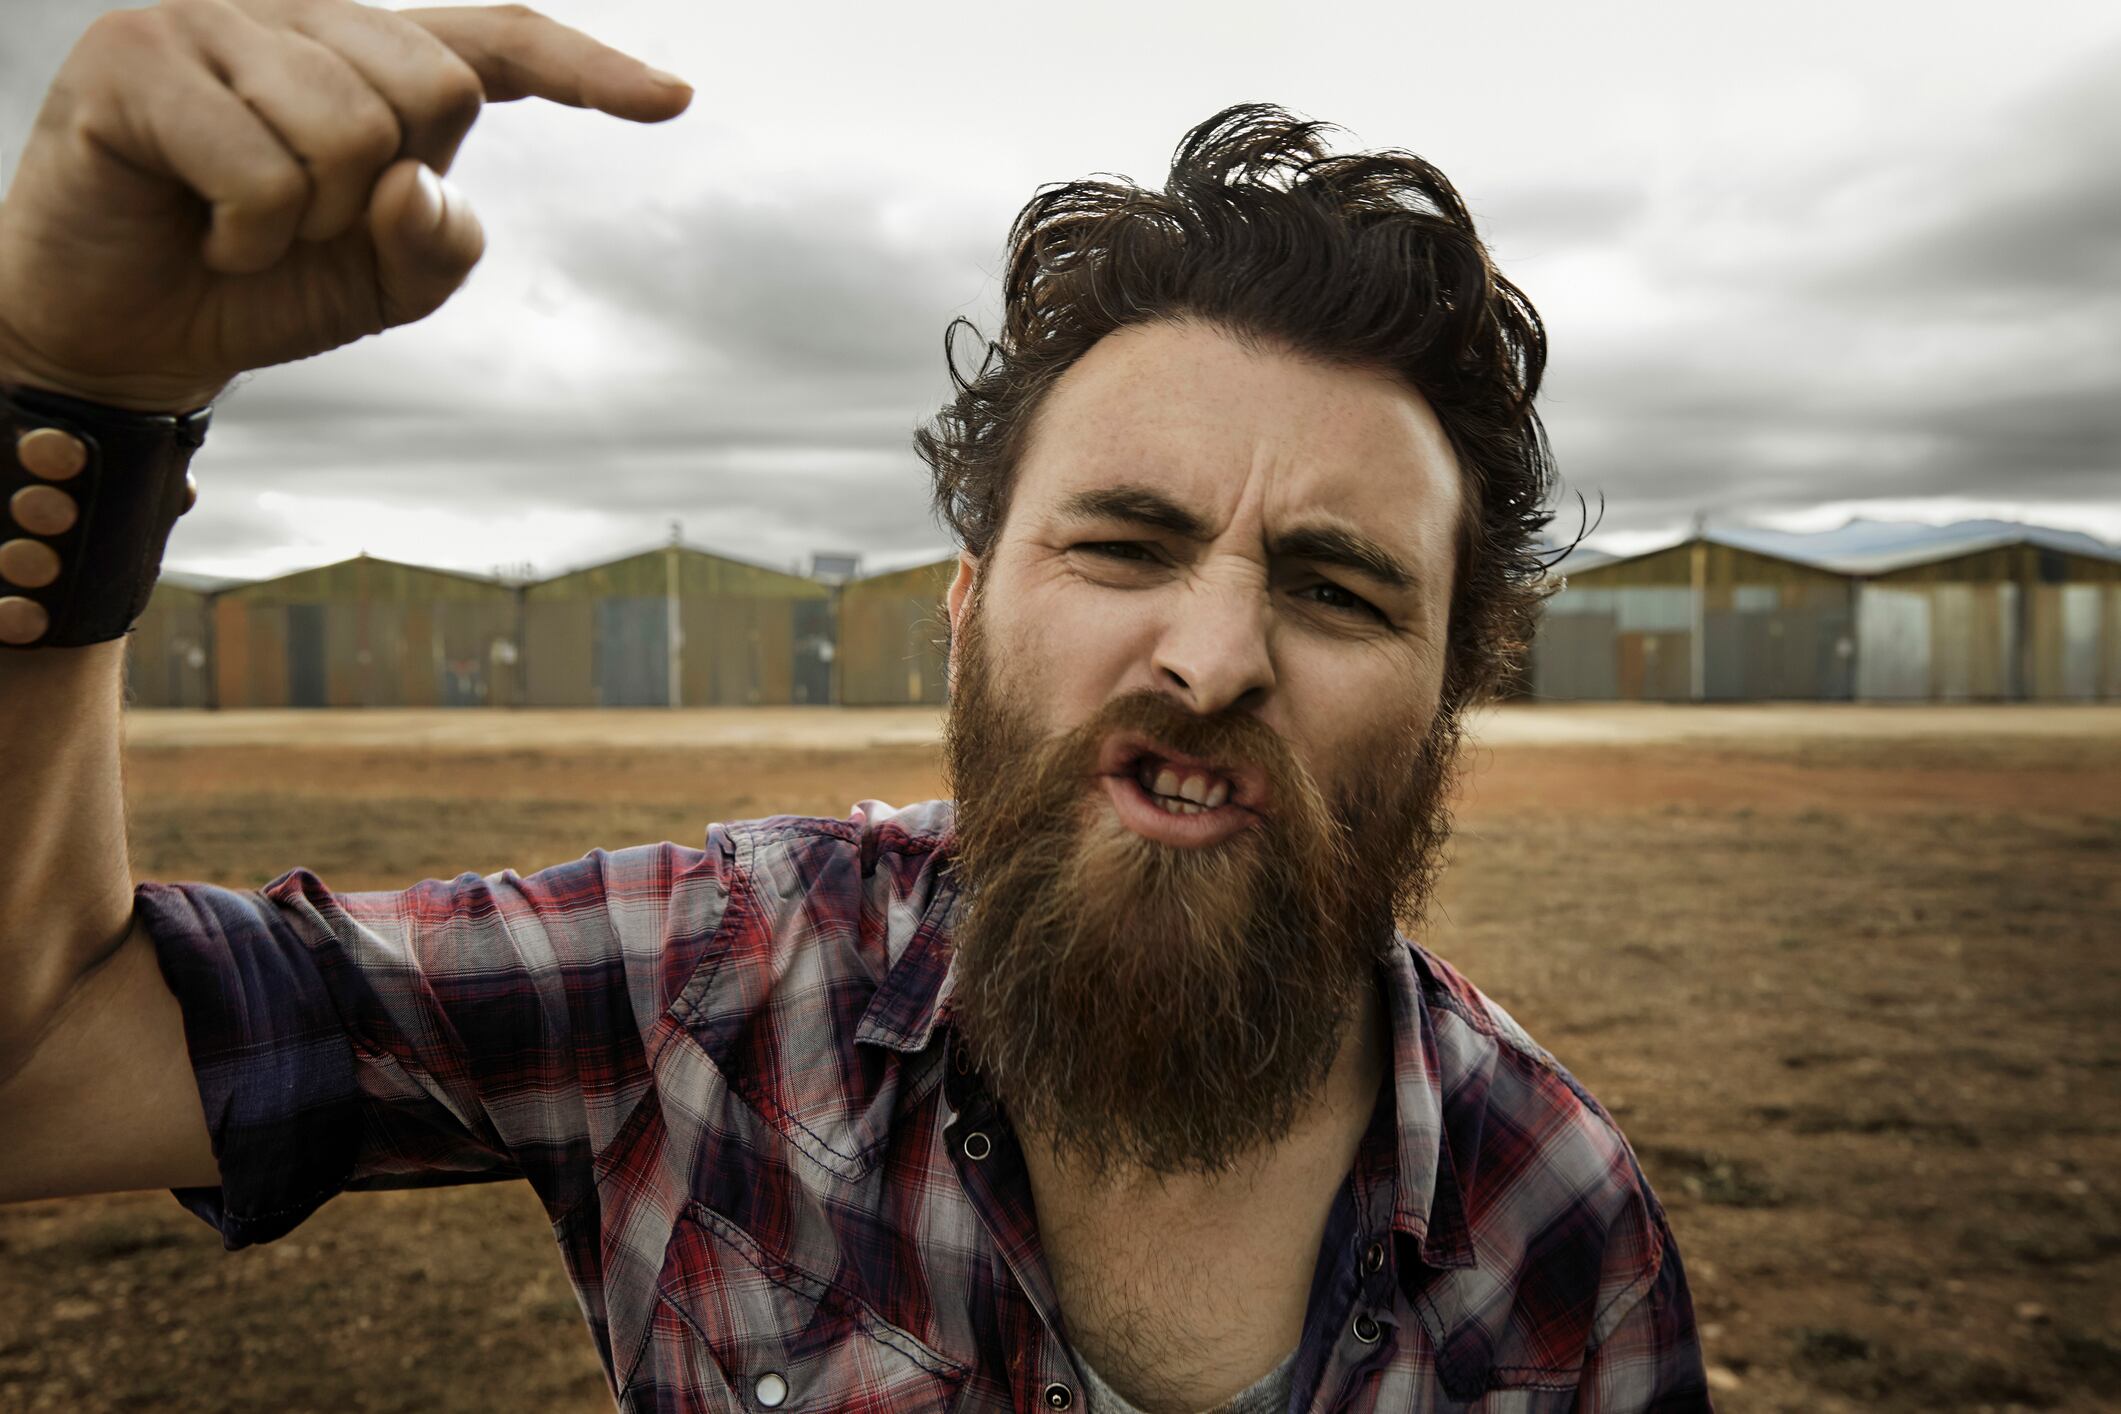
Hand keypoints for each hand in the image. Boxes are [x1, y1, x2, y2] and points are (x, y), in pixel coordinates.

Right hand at [0, 0, 689, 411]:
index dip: (588, 70)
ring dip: (304, 220)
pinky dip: (245, 232)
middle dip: (386, 188)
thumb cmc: (257, 288)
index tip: (674, 100)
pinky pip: (262, 169)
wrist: (123, 333)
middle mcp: (296, 17)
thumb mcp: (385, 282)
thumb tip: (415, 182)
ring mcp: (211, 22)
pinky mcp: (135, 56)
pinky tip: (198, 226)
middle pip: (434, 87)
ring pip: (348, 131)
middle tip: (303, 222)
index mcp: (368, 58)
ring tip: (240, 224)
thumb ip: (441, 241)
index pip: (499, 43)